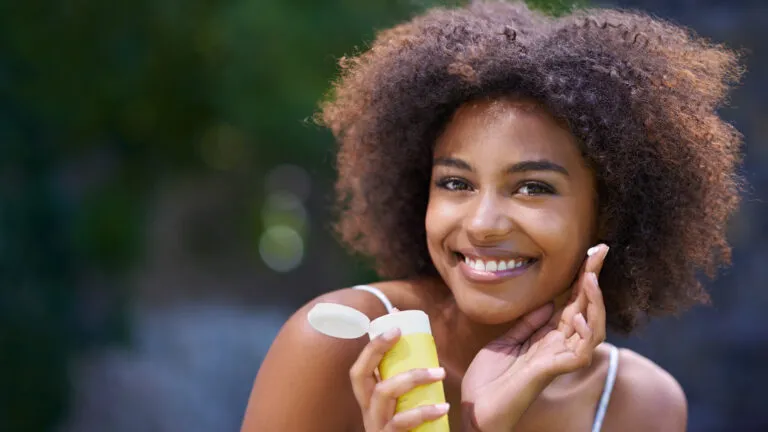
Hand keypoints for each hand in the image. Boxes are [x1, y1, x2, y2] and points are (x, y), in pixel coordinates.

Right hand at [350, 328, 449, 430]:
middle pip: (358, 375)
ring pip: (383, 393)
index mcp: (370, 401)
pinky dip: (422, 412)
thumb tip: (431, 355)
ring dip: (412, 377)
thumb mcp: (408, 409)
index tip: (394, 322)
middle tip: (399, 332)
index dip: (374, 344)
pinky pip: (401, 423)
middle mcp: (367, 412)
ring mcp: (375, 427)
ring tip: (440, 373)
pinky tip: (443, 407)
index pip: (361, 368)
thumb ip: (413, 389)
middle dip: (376, 348)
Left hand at [461, 244, 609, 431]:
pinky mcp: (555, 371)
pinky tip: (581, 318)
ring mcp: (560, 358)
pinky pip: (581, 353)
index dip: (582, 278)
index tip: (590, 253)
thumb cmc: (490, 378)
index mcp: (548, 336)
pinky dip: (585, 334)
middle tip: (600, 250)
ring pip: (593, 328)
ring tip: (591, 278)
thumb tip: (546, 304)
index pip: (572, 302)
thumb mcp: (506, 341)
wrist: (477, 407)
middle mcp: (559, 345)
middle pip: (586, 308)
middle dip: (594, 278)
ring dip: (594, 302)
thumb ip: (528, 324)